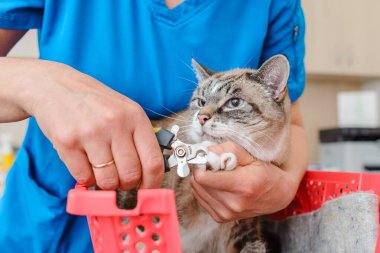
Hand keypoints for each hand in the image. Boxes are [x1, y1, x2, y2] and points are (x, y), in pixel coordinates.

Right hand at [14, 59, 163, 189]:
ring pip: (108, 180)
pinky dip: (86, 178)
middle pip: (130, 175)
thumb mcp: (124, 111)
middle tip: (120, 181)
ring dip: (105, 183)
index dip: (152, 183)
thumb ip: (137, 139)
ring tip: (101, 169)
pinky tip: (84, 163)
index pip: (153, 161)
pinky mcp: (67, 142)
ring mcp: (90, 132)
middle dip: (127, 185)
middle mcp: (115, 123)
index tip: (147, 191)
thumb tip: (148, 175)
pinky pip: (83, 177)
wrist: (54, 86)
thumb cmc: (94, 102)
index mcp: (135, 116)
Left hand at [191, 141, 298, 221]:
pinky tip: (218, 185)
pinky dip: (205, 190)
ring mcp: (226, 214)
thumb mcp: (250, 156)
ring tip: (218, 175)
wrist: (277, 196)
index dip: (200, 164)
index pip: (203, 178)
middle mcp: (233, 204)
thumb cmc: (265, 173)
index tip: (205, 157)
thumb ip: (227, 150)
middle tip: (212, 164)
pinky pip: (201, 200)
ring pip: (196, 191)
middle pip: (198, 183)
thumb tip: (205, 151)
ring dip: (202, 180)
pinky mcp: (221, 218)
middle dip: (201, 170)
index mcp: (242, 186)